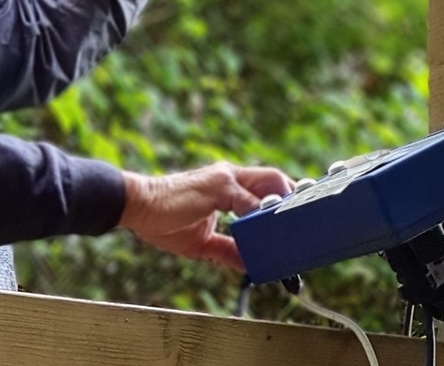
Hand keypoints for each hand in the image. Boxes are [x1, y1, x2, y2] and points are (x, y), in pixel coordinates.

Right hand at [119, 162, 293, 270]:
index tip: (297, 221)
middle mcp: (230, 176)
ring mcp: (225, 179)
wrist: (136, 207)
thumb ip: (228, 251)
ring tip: (294, 225)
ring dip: (285, 203)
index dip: (284, 200)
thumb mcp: (202, 243)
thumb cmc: (163, 221)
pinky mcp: (217, 187)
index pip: (266, 186)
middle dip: (294, 197)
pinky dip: (262, 214)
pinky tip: (269, 230)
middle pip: (275, 177)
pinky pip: (249, 200)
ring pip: (270, 181)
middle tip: (306, 222)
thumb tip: (250, 266)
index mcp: (228, 186)